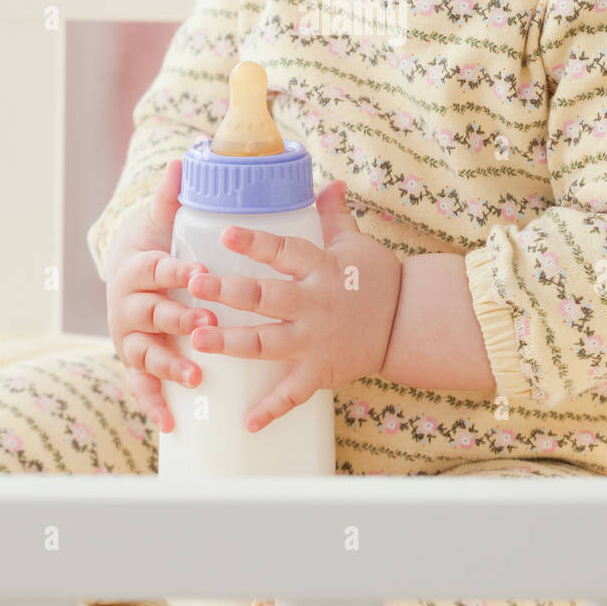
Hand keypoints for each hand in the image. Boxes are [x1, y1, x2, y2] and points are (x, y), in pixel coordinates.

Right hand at [105, 159, 216, 432]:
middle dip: (177, 320)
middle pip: (151, 313)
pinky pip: (142, 385)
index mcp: (140, 267)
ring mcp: (131, 336)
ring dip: (168, 366)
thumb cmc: (157, 245)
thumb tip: (184, 159)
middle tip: (205, 324)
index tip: (199, 274)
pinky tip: (171, 425)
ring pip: (146, 353)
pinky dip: (153, 404)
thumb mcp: (162, 221)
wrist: (127, 272)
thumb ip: (172, 196)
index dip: (176, 272)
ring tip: (193, 378)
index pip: (157, 268)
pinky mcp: (135, 360)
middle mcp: (130, 304)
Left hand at [187, 180, 401, 431]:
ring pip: (266, 343)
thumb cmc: (381, 279)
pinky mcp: (321, 371)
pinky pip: (293, 394)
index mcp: (320, 269)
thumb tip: (328, 183)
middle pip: (264, 298)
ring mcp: (315, 341)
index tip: (224, 233)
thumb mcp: (356, 243)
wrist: (411, 324)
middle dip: (227, 292)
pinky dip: (270, 410)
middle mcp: (313, 305)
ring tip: (198, 340)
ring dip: (231, 343)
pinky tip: (245, 422)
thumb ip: (334, 215)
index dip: (254, 243)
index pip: (282, 252)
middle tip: (194, 285)